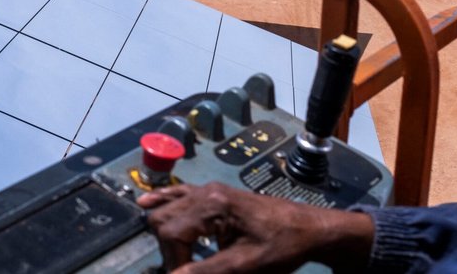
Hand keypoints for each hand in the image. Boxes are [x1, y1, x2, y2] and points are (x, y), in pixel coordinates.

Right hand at [137, 182, 373, 272]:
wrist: (311, 228)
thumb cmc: (282, 246)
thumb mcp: (246, 266)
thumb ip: (206, 272)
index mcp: (213, 205)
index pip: (171, 232)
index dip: (172, 262)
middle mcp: (206, 193)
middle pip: (163, 218)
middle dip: (167, 249)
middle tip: (184, 270)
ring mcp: (210, 191)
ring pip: (168, 206)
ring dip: (164, 231)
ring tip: (171, 256)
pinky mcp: (215, 195)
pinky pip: (180, 193)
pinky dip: (163, 200)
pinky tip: (146, 202)